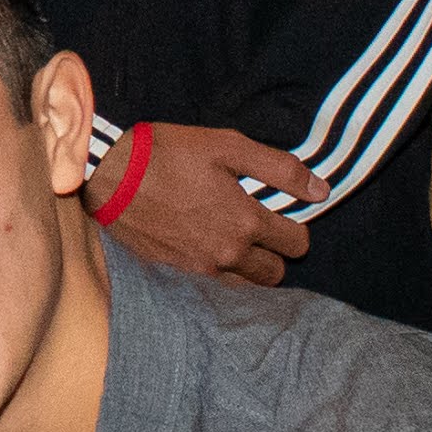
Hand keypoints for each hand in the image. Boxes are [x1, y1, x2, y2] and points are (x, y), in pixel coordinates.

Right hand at [109, 124, 321, 285]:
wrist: (109, 175)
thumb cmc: (169, 153)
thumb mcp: (229, 146)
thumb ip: (280, 169)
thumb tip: (322, 190)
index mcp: (246, 222)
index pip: (297, 243)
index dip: (297, 227)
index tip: (283, 213)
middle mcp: (228, 254)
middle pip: (274, 273)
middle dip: (275, 253)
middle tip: (259, 229)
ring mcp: (200, 268)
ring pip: (245, 285)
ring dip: (249, 268)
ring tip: (235, 240)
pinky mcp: (176, 273)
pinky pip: (213, 285)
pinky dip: (220, 272)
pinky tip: (208, 248)